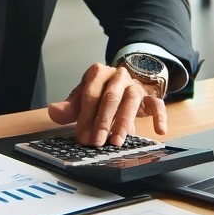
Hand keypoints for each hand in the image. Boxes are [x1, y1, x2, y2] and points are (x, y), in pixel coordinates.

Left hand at [47, 62, 167, 146]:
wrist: (124, 80)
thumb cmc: (100, 91)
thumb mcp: (83, 96)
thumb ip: (70, 106)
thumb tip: (54, 111)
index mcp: (98, 73)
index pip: (91, 94)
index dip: (85, 116)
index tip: (82, 135)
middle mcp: (118, 76)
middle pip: (111, 97)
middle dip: (103, 121)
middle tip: (96, 141)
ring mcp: (135, 85)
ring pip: (131, 100)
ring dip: (124, 122)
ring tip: (117, 141)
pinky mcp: (149, 96)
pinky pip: (157, 104)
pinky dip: (159, 116)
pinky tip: (159, 130)